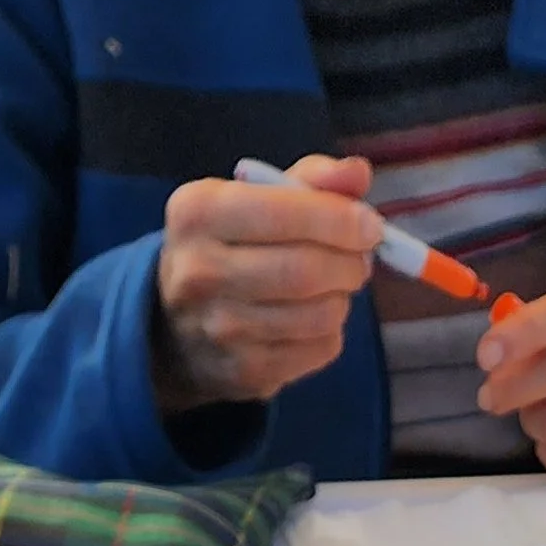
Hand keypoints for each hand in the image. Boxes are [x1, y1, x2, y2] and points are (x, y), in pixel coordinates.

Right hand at [153, 152, 379, 411]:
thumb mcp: (255, 198)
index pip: (285, 214)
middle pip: (304, 270)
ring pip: (317, 315)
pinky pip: (317, 350)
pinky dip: (331, 332)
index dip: (340, 220)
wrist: (175, 325)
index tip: (369, 226)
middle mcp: (200, 271)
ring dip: (343, 299)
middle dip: (350, 264)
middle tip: (360, 261)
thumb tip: (357, 173)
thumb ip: (311, 180)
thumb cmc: (229, 246)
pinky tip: (315, 319)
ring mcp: (219, 329)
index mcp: (199, 212)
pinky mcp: (244, 372)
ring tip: (336, 287)